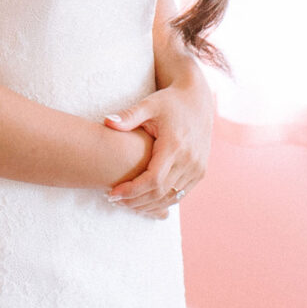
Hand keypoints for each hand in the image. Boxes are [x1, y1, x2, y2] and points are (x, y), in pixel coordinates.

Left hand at [103, 79, 213, 218]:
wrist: (197, 101)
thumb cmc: (169, 102)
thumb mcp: (148, 105)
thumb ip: (128, 116)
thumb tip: (106, 122)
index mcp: (175, 146)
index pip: (152, 180)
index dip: (131, 191)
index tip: (111, 193)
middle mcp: (189, 160)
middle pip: (159, 193)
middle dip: (134, 201)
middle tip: (113, 200)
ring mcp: (197, 169)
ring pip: (170, 198)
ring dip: (147, 205)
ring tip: (125, 203)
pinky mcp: (199, 172)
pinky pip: (179, 195)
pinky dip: (160, 202)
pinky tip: (142, 201)